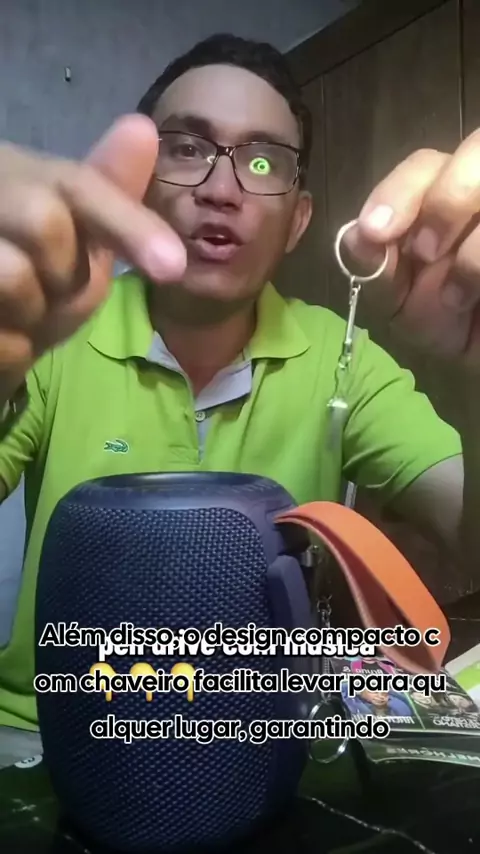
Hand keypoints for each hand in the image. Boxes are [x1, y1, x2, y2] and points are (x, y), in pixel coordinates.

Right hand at [0, 114, 185, 400]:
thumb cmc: (41, 281)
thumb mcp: (83, 244)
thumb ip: (113, 202)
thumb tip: (141, 128)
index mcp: (21, 174)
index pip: (81, 186)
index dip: (130, 225)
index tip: (174, 268)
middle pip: (46, 221)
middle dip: (63, 274)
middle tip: (50, 289)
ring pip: (13, 276)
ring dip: (30, 314)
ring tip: (18, 312)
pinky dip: (8, 348)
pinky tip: (1, 334)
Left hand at [344, 128, 479, 372]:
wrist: (476, 358)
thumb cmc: (439, 323)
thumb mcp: (396, 304)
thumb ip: (375, 271)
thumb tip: (354, 237)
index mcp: (440, 195)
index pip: (424, 166)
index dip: (398, 191)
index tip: (375, 231)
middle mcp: (479, 191)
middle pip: (475, 152)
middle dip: (446, 202)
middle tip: (426, 252)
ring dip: (474, 250)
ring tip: (453, 298)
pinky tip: (475, 301)